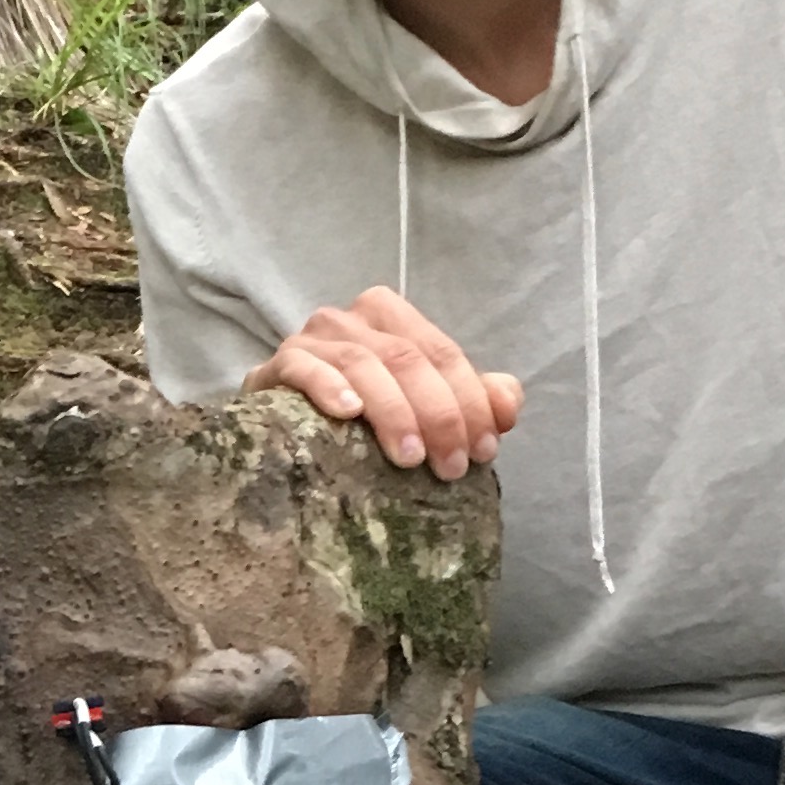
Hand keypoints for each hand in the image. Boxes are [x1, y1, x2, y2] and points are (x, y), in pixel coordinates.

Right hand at [245, 286, 522, 481]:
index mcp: (390, 316)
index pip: (443, 352)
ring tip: (410, 458)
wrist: (285, 426)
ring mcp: (310, 340)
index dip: (470, 401)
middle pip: (407, 358)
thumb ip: (473, 398)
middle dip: (437, 415)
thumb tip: (509, 405)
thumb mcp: (425, 404)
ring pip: (363, 364)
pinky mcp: (275, 367)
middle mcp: (351, 319)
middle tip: (451, 468)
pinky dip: (328, 386)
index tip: (484, 451)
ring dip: (393, 412)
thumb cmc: (364, 415)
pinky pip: (303, 368)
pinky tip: (348, 413)